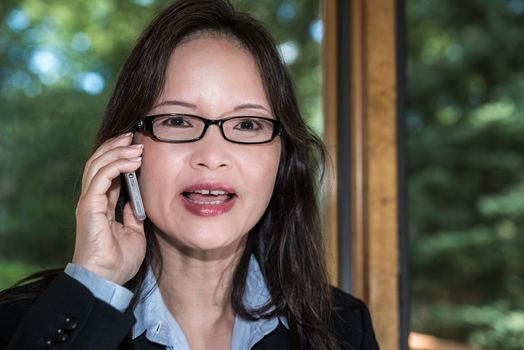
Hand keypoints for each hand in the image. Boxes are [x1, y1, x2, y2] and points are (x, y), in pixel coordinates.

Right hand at [73, 133, 146, 284]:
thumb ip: (133, 214)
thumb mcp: (134, 232)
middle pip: (99, 163)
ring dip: (117, 152)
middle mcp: (93, 199)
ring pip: (97, 165)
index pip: (107, 172)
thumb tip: (138, 201)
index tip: (137, 146)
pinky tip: (132, 161)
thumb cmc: (119, 260)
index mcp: (102, 204)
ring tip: (135, 145)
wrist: (107, 279)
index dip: (119, 156)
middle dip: (116, 147)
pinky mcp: (89, 206)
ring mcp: (90, 202)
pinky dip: (116, 165)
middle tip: (134, 136)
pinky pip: (101, 178)